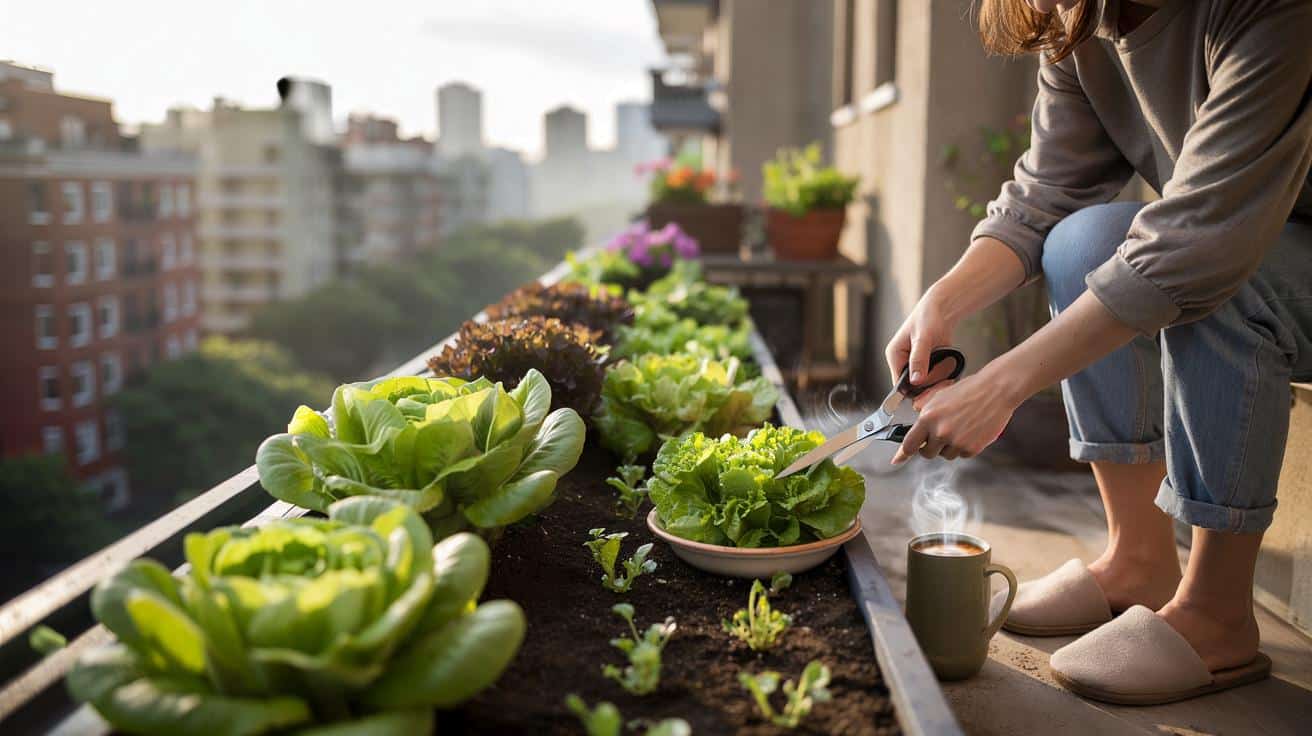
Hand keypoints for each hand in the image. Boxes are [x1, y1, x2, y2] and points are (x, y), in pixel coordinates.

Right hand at [885, 286, 956, 386]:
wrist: (941, 310)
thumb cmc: (929, 318)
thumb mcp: (923, 338)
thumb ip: (919, 359)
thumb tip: (916, 381)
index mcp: (894, 356)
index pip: (899, 384)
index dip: (914, 390)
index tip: (932, 388)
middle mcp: (901, 362)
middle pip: (913, 386)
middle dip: (929, 384)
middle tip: (944, 376)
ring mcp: (913, 364)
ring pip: (924, 384)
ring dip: (937, 379)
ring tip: (946, 366)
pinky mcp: (925, 364)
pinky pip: (932, 378)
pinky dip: (941, 375)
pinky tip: (948, 366)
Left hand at [890, 371, 1018, 463]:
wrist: (995, 390)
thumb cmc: (968, 391)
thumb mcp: (939, 399)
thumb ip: (926, 417)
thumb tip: (917, 432)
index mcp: (928, 418)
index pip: (909, 443)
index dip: (903, 453)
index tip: (897, 460)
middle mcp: (940, 432)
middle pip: (927, 454)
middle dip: (930, 448)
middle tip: (939, 437)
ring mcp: (957, 442)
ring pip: (946, 455)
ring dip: (949, 447)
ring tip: (960, 428)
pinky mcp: (972, 448)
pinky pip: (962, 455)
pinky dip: (965, 447)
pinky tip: (971, 431)